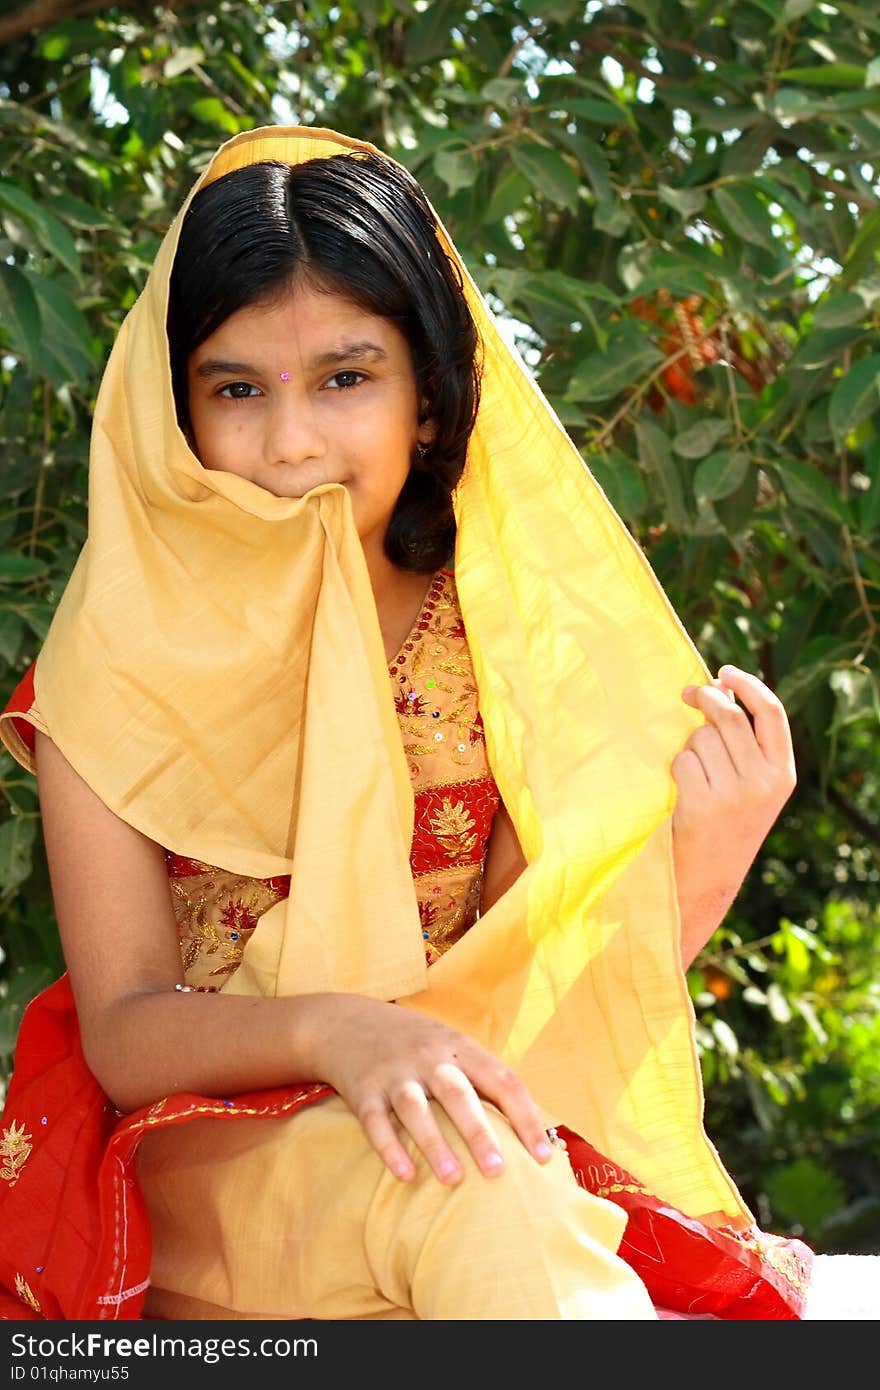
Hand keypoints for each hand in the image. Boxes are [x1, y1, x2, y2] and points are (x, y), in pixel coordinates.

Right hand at [307, 993, 553, 1184]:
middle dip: (479, 1132)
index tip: (543, 1158)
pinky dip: (390, 1148)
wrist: (348, 1022)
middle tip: (498, 1171)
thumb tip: (534, 1129)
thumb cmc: (418, 1046)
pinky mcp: (364, 1090)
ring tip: (453, 1179)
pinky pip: (376, 1121)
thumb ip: (485, 1080)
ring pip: (416, 1108)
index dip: (526, 1118)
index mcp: (462, 1049)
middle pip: (458, 1094)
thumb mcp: (453, 1048)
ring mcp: (395, 1073)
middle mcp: (430, 1058)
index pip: (502, 1081)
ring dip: (435, 1143)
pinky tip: (405, 1175)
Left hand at [671, 663, 795, 966]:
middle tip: (687, 694)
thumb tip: (719, 688)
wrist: (709, 879)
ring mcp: (734, 794)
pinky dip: (675, 770)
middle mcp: (764, 782)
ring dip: (688, 746)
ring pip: (701, 739)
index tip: (724, 672)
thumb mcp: (753, 787)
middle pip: (729, 718)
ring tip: (693, 775)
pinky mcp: (703, 804)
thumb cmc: (725, 825)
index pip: (771, 713)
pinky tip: (681, 793)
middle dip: (705, 700)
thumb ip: (745, 745)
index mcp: (782, 773)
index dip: (747, 685)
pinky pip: (682, 762)